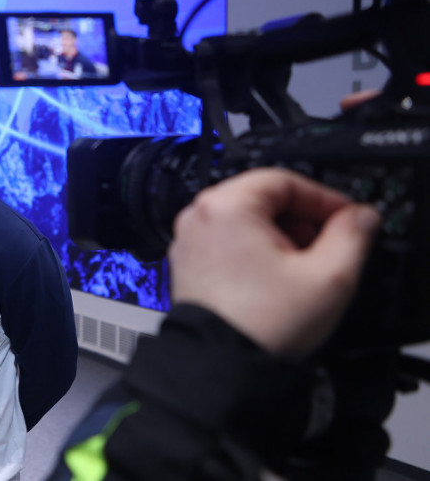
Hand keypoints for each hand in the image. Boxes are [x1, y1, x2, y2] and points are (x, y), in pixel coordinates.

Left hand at [168, 168, 380, 356]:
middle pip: (262, 199)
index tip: (346, 217)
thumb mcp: (328, 276)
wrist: (221, 367)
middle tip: (325, 247)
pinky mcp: (188, 265)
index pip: (284, 180)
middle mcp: (198, 218)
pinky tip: (274, 282)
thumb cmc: (261, 325)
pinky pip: (229, 244)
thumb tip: (359, 217)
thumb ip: (352, 236)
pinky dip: (255, 254)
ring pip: (246, 222)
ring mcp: (189, 242)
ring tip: (299, 271)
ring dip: (280, 238)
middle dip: (300, 221)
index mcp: (226, 206)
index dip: (323, 198)